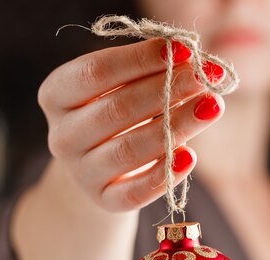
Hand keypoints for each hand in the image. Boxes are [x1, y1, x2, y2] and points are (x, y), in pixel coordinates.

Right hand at [38, 38, 224, 211]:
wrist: (101, 170)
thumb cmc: (119, 115)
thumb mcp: (124, 88)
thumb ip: (151, 72)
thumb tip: (195, 62)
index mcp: (57, 95)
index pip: (96, 72)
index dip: (141, 59)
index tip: (184, 49)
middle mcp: (62, 136)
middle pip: (117, 109)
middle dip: (168, 89)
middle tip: (207, 77)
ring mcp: (80, 172)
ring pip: (129, 150)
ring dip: (176, 127)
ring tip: (213, 106)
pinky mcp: (104, 201)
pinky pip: (134, 194)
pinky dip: (163, 176)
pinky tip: (189, 157)